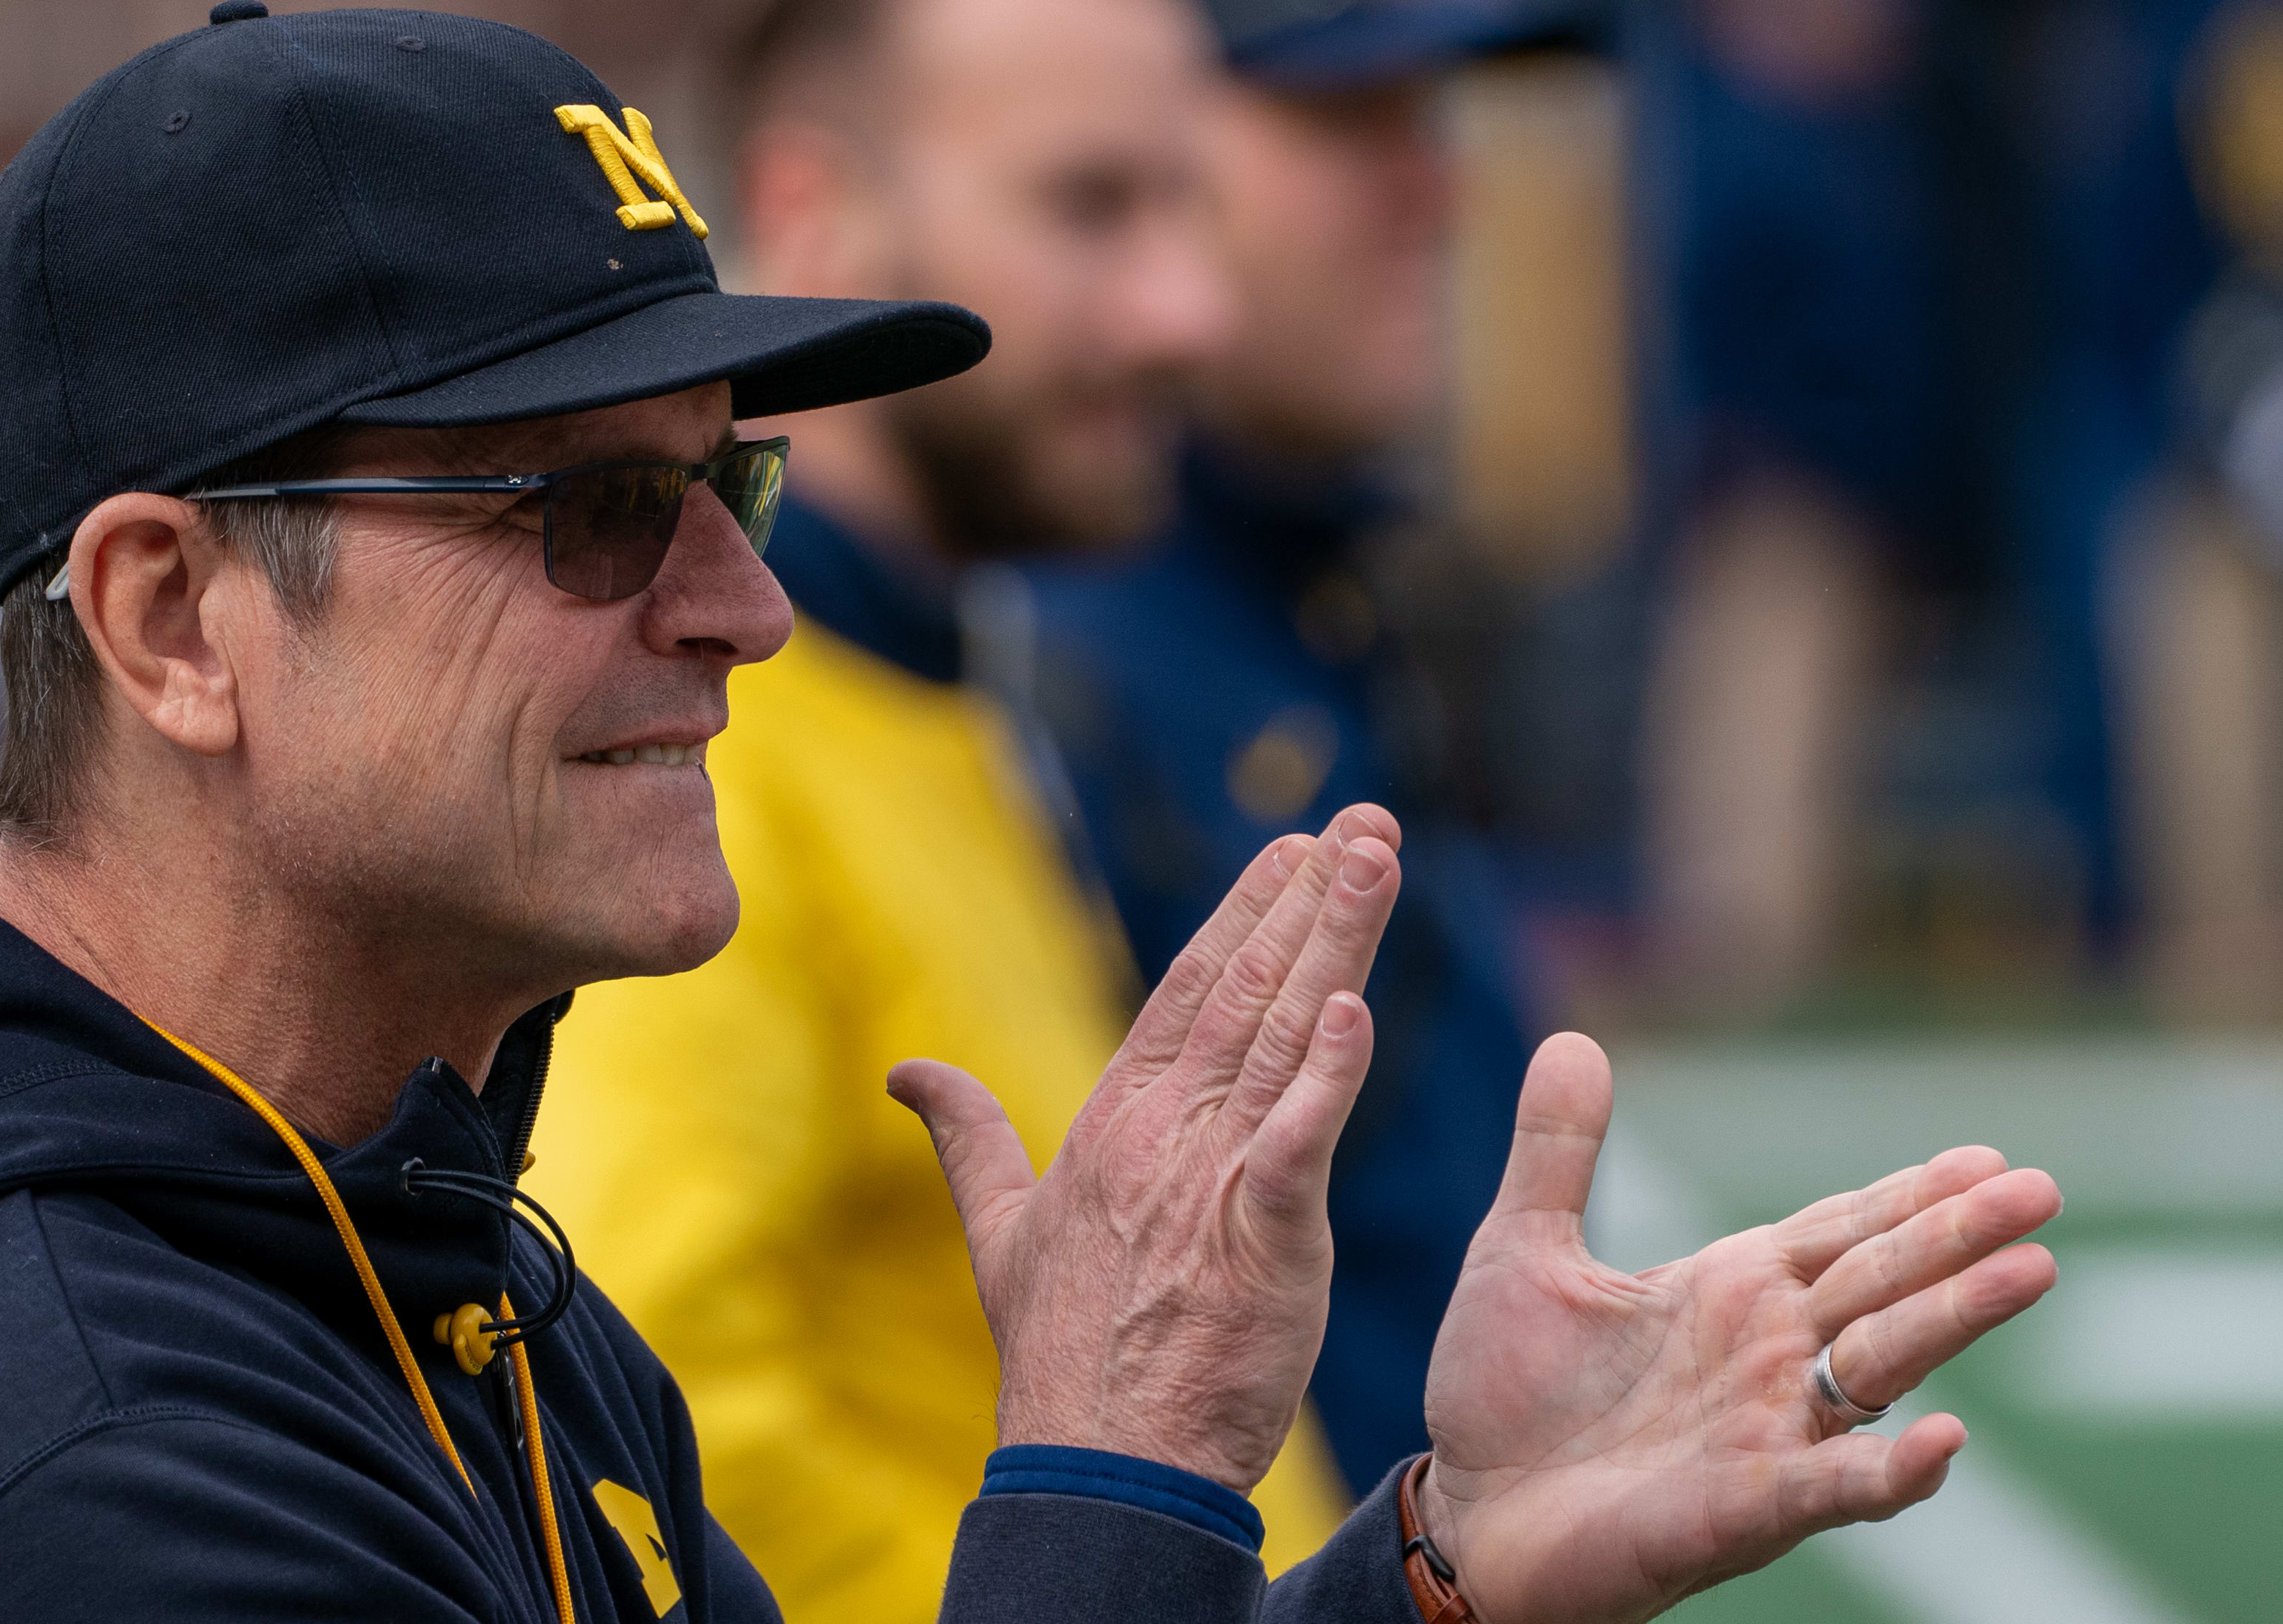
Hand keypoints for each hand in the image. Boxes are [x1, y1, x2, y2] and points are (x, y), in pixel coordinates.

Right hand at [890, 805, 1403, 1488]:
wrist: (1099, 1460)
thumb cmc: (1060, 1354)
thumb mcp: (999, 1230)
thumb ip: (965, 1139)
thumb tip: (905, 1075)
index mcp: (1113, 1123)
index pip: (1189, 990)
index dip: (1244, 915)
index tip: (1294, 850)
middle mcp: (1164, 1132)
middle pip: (1245, 990)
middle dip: (1309, 899)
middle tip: (1364, 822)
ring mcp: (1210, 1180)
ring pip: (1284, 1035)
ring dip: (1337, 941)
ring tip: (1377, 857)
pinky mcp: (1260, 1239)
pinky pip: (1299, 1142)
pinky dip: (1329, 1075)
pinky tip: (1357, 1008)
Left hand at [1420, 1034, 2062, 1623]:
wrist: (1463, 1512)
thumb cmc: (1503, 1393)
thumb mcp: (1523, 1251)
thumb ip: (1556, 1154)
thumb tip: (1569, 1039)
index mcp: (1729, 1290)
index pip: (1843, 1231)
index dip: (1912, 1195)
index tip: (1988, 1156)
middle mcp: (1768, 1357)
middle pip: (1883, 1282)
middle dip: (1958, 1237)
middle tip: (2041, 1190)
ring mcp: (1767, 1432)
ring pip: (1882, 1366)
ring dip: (1954, 1318)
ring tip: (2032, 1269)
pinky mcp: (1742, 1507)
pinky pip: (1833, 1488)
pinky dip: (1889, 1469)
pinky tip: (1945, 1439)